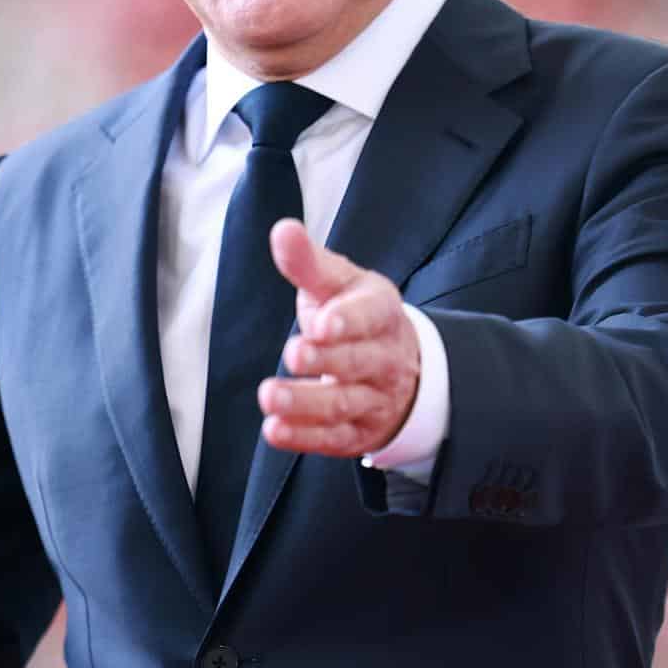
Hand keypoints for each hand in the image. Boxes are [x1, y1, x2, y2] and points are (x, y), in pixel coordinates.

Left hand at [257, 218, 419, 457]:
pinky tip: (274, 430)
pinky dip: (304, 437)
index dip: (347, 321)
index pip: (370, 316)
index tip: (320, 323)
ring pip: (343, 404)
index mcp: (380, 312)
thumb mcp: (337, 283)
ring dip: (306, 403)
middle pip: (356, 362)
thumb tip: (282, 230)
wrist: (398, 364)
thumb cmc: (353, 314)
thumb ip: (308, 262)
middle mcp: (383, 357)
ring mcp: (374, 398)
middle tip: (293, 353)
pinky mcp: (358, 431)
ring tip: (269, 396)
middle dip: (325, 360)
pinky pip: (333, 438)